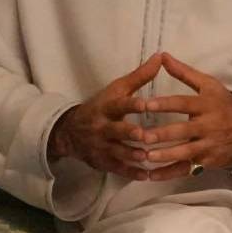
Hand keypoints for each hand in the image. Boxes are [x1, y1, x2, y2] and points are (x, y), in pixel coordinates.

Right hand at [47, 53, 165, 180]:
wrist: (71, 132)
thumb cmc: (101, 106)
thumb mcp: (116, 89)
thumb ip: (140, 77)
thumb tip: (161, 57)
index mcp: (106, 107)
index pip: (119, 105)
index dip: (131, 105)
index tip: (146, 104)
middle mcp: (102, 127)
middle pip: (116, 131)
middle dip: (129, 134)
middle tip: (145, 136)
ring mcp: (101, 146)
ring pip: (117, 152)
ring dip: (132, 155)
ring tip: (147, 157)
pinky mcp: (103, 161)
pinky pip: (117, 169)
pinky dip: (131, 173)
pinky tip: (146, 175)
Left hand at [140, 53, 231, 179]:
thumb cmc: (226, 105)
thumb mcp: (210, 86)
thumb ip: (184, 73)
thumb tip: (162, 55)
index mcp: (206, 105)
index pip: (183, 104)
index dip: (165, 104)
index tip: (145, 105)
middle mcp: (208, 126)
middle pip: (183, 131)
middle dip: (162, 134)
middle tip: (142, 135)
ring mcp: (209, 146)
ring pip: (184, 153)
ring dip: (165, 156)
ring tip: (145, 156)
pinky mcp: (208, 162)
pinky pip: (186, 169)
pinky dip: (168, 173)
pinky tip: (151, 176)